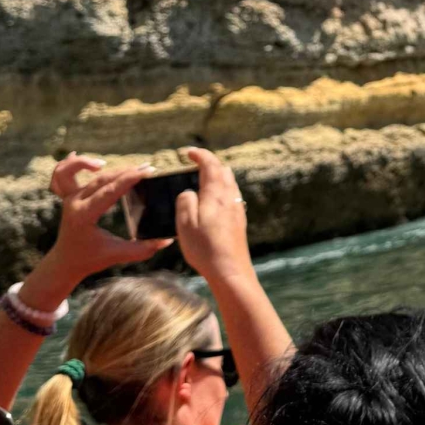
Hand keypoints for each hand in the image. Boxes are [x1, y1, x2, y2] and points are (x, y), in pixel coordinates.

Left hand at [44, 154, 172, 282]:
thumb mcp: (118, 255)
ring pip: (88, 174)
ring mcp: (69, 198)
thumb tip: (168, 240)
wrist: (66, 261)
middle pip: (102, 179)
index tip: (147, 171)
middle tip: (148, 168)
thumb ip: (143, 249)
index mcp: (84, 216)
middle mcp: (75, 203)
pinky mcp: (68, 196)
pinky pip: (63, 175)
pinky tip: (92, 162)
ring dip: (109, 167)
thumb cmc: (91, 259)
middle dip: (126, 171)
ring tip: (127, 166)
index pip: (109, 191)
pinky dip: (72, 164)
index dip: (129, 179)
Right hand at [175, 148, 251, 283]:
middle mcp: (230, 199)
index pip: (210, 165)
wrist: (230, 272)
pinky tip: (214, 202)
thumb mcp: (185, 222)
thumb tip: (189, 192)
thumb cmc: (205, 248)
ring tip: (203, 180)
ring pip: (230, 184)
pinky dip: (222, 191)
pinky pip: (232, 198)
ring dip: (217, 177)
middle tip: (195, 164)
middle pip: (224, 171)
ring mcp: (237, 211)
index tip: (188, 152)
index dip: (200, 155)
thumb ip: (185, 201)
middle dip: (210, 163)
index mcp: (216, 195)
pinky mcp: (239, 223)